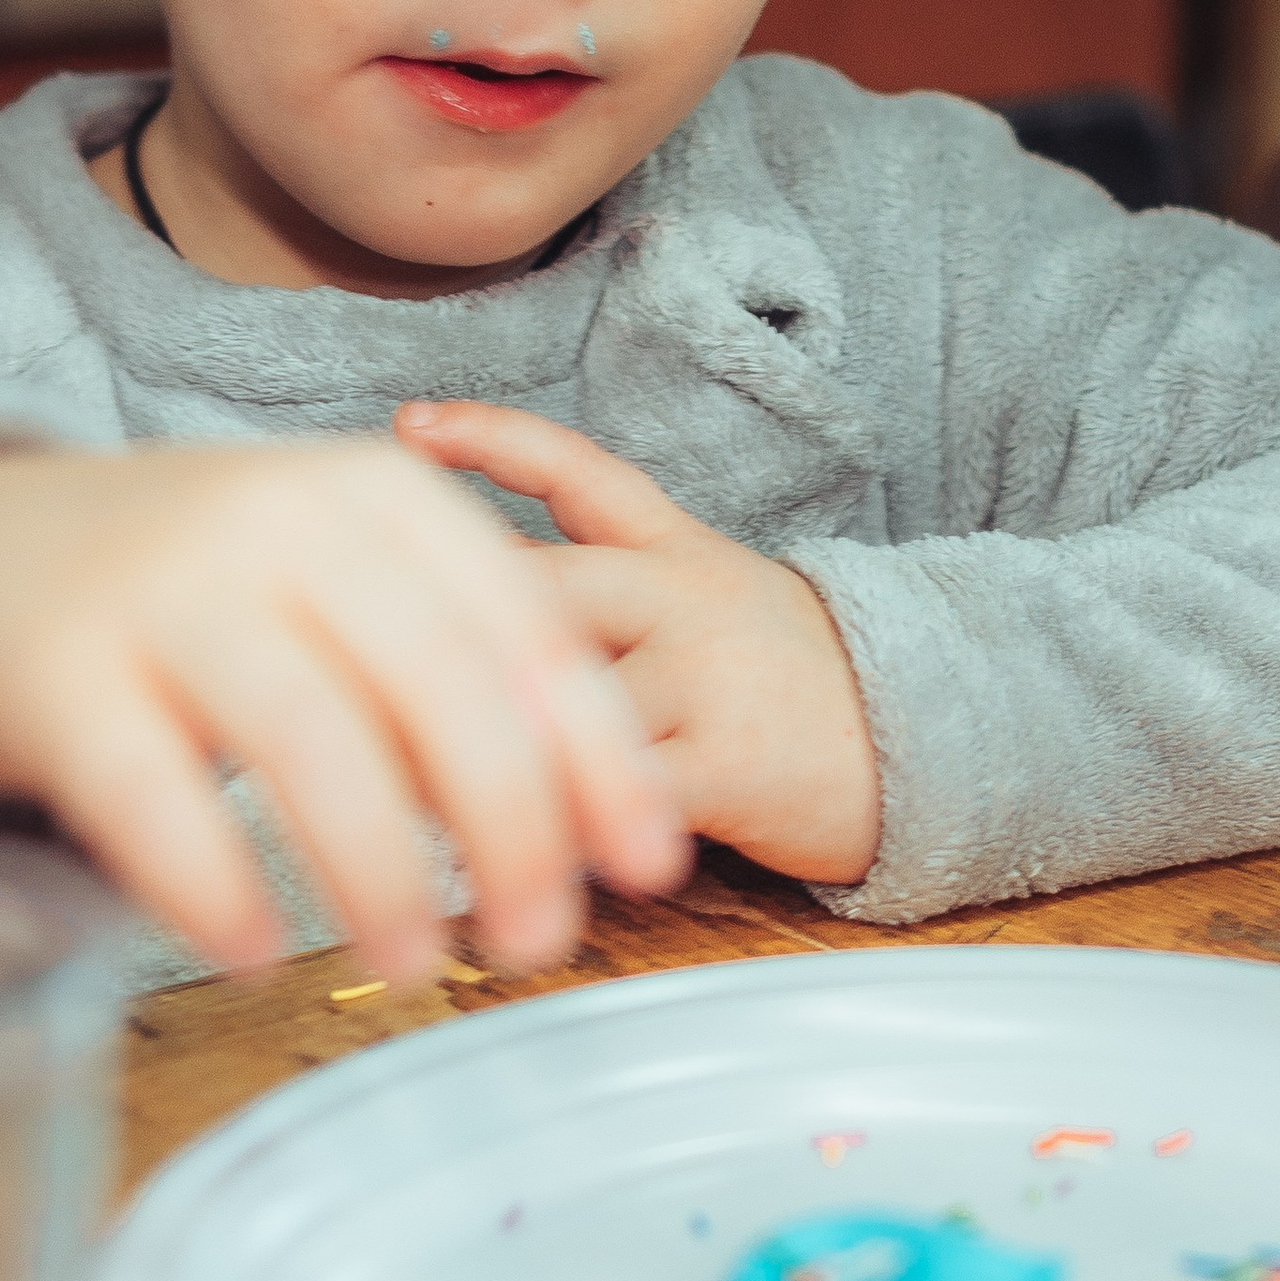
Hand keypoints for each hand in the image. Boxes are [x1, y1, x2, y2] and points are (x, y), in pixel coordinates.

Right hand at [0, 440, 687, 978]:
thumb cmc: (204, 593)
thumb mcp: (342, 583)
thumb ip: (457, 671)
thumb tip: (596, 822)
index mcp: (375, 496)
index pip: (523, 629)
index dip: (599, 752)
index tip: (654, 859)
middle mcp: (279, 523)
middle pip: (436, 687)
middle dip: (512, 826)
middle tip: (544, 940)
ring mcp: (163, 593)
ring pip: (310, 743)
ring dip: (379, 871)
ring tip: (415, 963)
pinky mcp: (56, 676)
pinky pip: (152, 796)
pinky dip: (215, 883)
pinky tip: (257, 952)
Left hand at [393, 403, 882, 890]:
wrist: (930, 734)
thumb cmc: (792, 680)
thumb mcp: (711, 600)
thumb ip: (609, 596)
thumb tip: (469, 601)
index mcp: (678, 550)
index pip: (579, 471)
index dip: (492, 441)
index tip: (405, 428)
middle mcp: (682, 599)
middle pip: (546, 586)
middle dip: (443, 617)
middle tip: (349, 640)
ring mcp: (704, 677)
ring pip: (566, 692)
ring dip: (471, 734)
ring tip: (377, 766)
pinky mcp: (727, 764)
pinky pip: (613, 794)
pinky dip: (539, 824)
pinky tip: (475, 852)